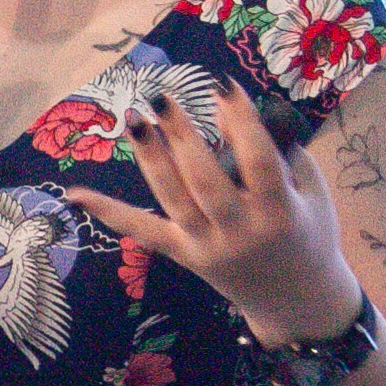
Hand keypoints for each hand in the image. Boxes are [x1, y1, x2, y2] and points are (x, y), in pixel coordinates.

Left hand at [64, 78, 362, 347]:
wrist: (297, 300)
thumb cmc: (309, 233)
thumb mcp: (311, 193)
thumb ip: (284, 153)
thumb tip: (236, 111)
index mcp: (279, 212)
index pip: (257, 160)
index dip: (241, 121)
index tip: (222, 85)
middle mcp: (239, 231)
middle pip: (204, 179)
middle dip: (182, 136)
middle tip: (162, 97)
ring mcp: (207, 246)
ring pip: (172, 197)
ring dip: (150, 157)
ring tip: (135, 120)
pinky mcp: (184, 256)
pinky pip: (142, 231)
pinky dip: (108, 213)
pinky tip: (74, 195)